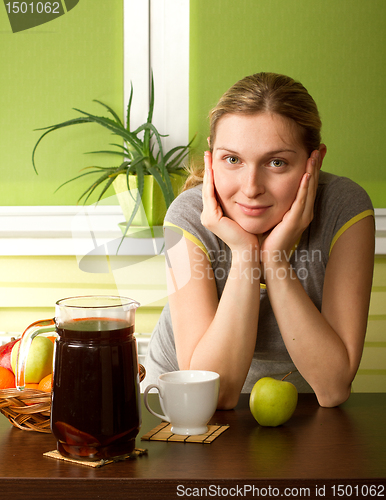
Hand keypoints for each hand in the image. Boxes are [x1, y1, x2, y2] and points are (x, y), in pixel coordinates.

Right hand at [201, 151, 258, 251]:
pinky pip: (211, 195)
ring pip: (207, 188)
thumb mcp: (245, 212)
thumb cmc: (252, 233)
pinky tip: (213, 168)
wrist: (250, 251)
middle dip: (208, 167)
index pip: (213, 188)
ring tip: (209, 155)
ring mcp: (207, 217)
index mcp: (214, 214)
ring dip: (208, 170)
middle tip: (208, 150)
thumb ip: (242, 201)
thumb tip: (248, 188)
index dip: (213, 172)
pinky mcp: (211, 219)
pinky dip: (212, 180)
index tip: (215, 157)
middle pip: (207, 186)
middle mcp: (207, 215)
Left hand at [260, 149, 320, 263]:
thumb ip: (274, 202)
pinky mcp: (296, 221)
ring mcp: (302, 216)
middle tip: (319, 147)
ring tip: (314, 154)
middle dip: (316, 164)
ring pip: (308, 189)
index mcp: (299, 209)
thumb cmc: (268, 238)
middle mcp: (304, 211)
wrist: (268, 258)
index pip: (307, 184)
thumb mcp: (273, 214)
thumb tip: (266, 189)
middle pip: (312, 183)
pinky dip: (304, 187)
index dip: (311, 167)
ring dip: (312, 171)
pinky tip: (306, 175)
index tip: (312, 151)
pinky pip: (301, 201)